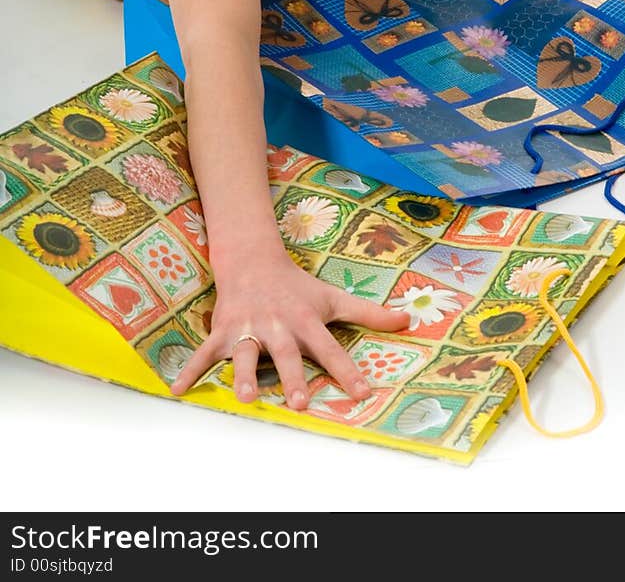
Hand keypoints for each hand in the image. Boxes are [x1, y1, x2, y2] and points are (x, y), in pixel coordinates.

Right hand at [169, 246, 410, 409]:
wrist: (253, 259)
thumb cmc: (297, 286)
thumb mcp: (333, 297)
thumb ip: (369, 314)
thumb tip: (408, 321)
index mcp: (305, 320)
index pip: (330, 348)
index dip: (347, 370)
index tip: (363, 392)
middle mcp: (277, 326)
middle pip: (285, 354)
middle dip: (291, 377)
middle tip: (300, 403)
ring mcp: (247, 329)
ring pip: (243, 353)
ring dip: (241, 374)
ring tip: (242, 398)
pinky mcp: (223, 331)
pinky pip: (203, 352)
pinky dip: (189, 370)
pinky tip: (177, 391)